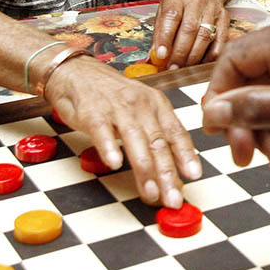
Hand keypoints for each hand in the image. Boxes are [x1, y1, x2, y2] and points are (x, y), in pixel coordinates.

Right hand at [44, 57, 201, 207]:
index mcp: (156, 104)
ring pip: (135, 140)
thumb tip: (170, 169)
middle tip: (173, 197)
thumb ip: (154, 134)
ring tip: (151, 192)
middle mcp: (140, 104)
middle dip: (168, 173)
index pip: (176, 132)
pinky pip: (102, 131)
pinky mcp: (92, 113)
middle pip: (158, 141)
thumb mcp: (140, 108)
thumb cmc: (110, 94)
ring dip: (144, 169)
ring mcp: (116, 108)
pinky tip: (114, 163)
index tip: (194, 175)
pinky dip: (109, 147)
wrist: (76, 71)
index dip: (186, 154)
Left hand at [150, 0, 229, 67]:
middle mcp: (197, 2)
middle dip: (180, 52)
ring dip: (193, 56)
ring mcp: (213, 10)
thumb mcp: (165, 8)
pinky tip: (200, 63)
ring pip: (205, 37)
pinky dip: (210, 56)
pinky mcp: (225, 19)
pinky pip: (220, 41)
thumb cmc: (181, 1)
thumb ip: (159, 31)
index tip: (160, 55)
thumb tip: (155, 56)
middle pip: (189, 29)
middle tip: (172, 68)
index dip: (165, 37)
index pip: (171, 17)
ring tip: (183, 68)